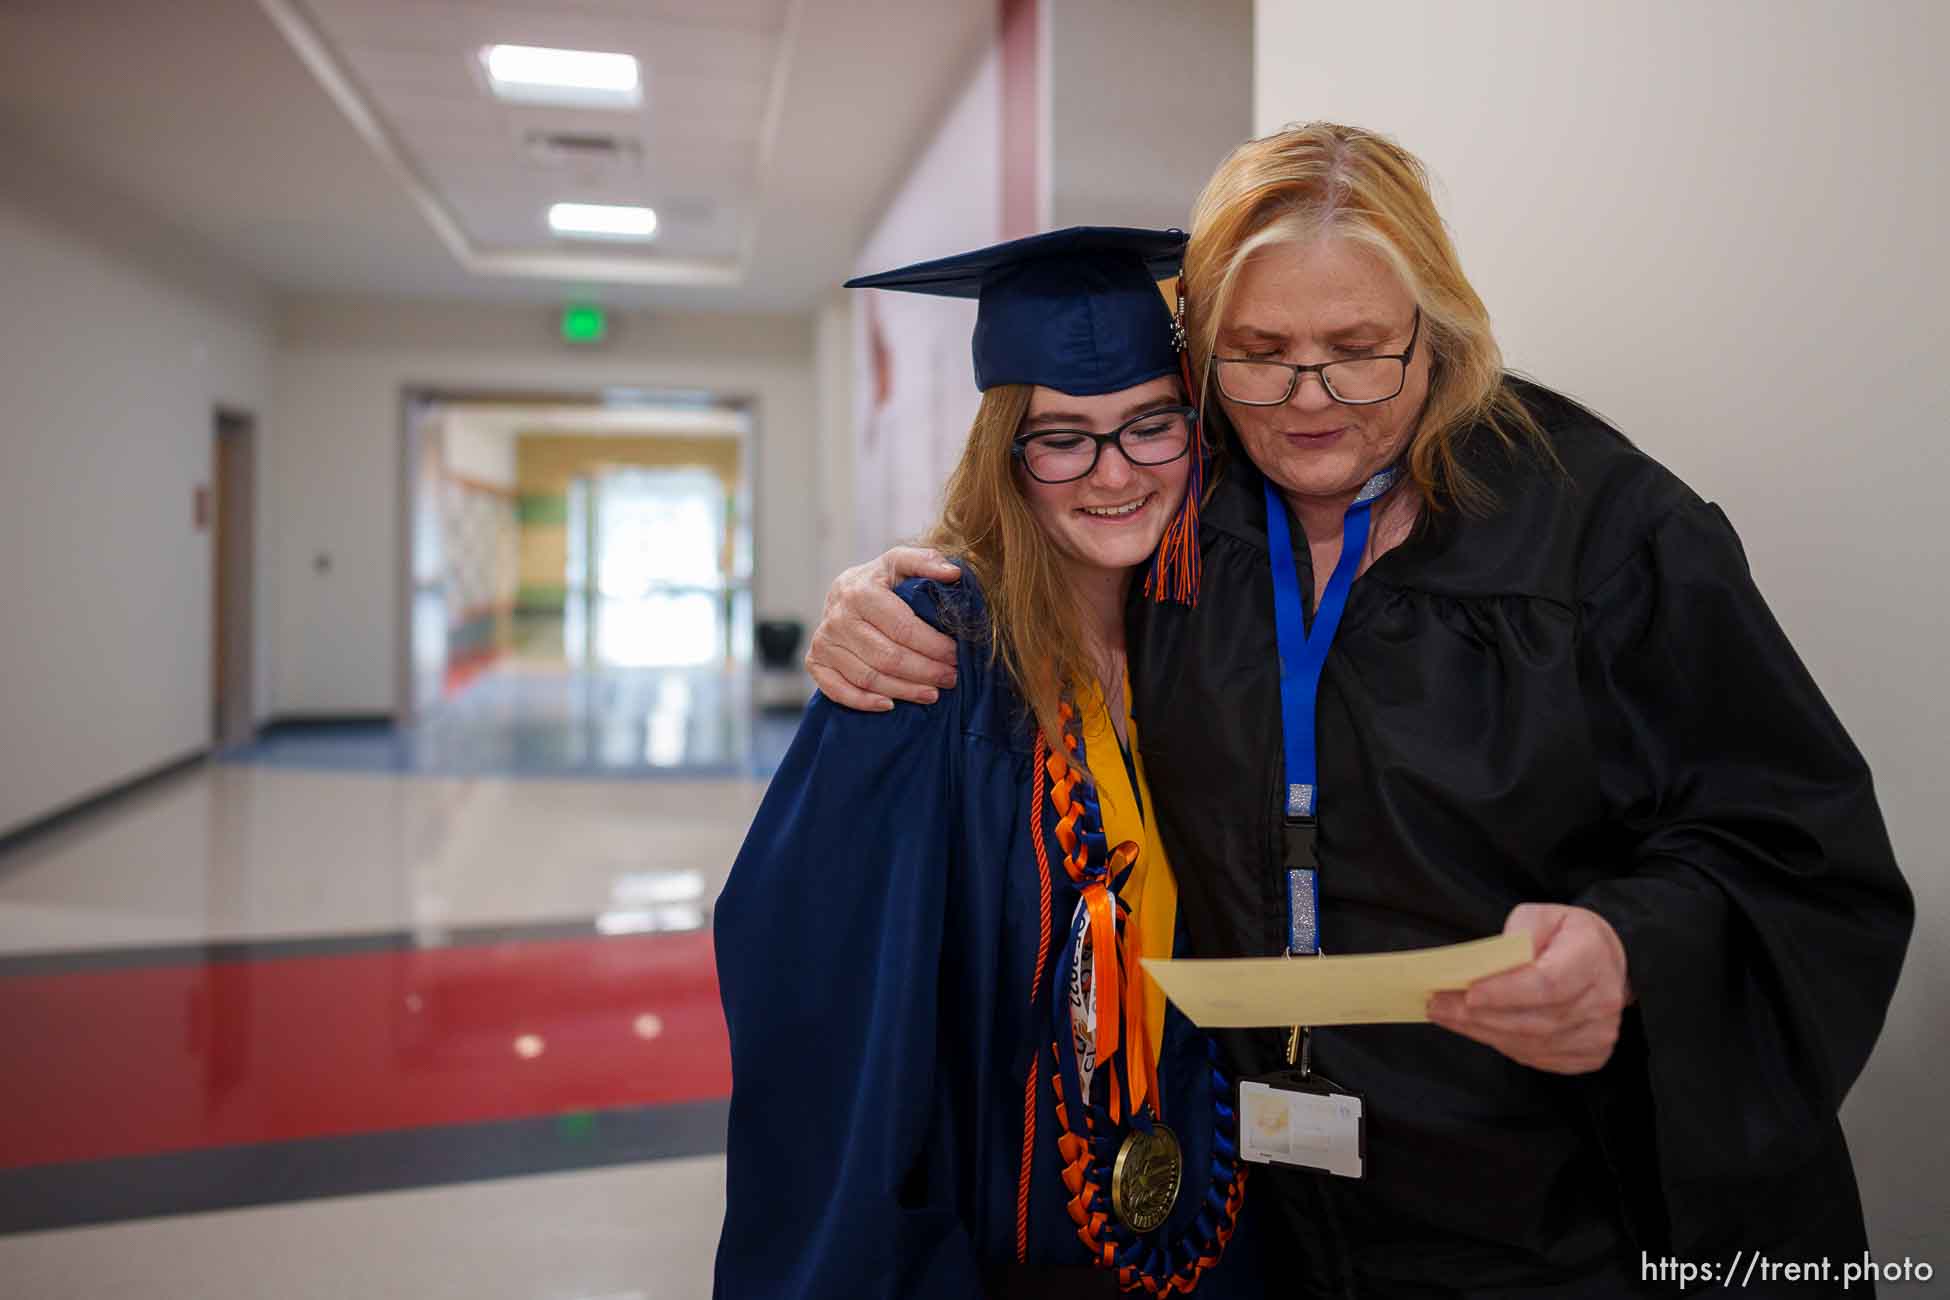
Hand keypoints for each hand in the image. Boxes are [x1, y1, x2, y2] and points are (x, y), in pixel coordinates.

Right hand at [804, 547, 961, 710]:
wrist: (845, 591)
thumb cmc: (881, 580)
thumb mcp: (901, 562)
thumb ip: (927, 561)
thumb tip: (953, 573)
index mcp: (860, 591)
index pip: (903, 628)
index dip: (934, 646)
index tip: (956, 655)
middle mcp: (838, 617)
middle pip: (888, 657)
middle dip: (925, 672)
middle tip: (951, 678)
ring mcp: (823, 641)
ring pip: (868, 678)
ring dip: (904, 690)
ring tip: (933, 694)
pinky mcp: (815, 661)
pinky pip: (838, 690)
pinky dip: (864, 702)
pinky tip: (890, 704)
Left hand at [1426, 904, 1632, 1074]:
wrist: (1607, 963)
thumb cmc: (1569, 936)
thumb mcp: (1543, 915)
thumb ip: (1518, 934)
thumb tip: (1487, 965)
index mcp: (1591, 959)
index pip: (1547, 984)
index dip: (1506, 992)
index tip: (1468, 992)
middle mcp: (1601, 1001)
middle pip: (1534, 1020)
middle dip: (1479, 1015)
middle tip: (1438, 1005)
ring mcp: (1599, 1033)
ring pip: (1532, 1043)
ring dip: (1483, 1032)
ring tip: (1448, 1016)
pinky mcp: (1590, 1055)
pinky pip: (1538, 1057)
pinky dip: (1503, 1044)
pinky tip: (1478, 1029)